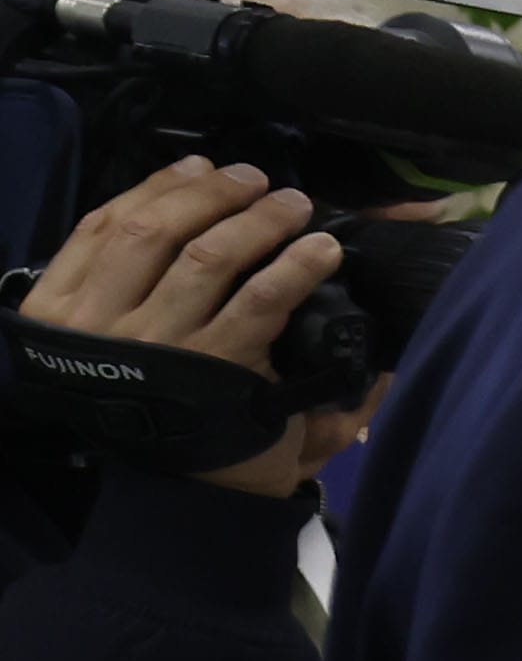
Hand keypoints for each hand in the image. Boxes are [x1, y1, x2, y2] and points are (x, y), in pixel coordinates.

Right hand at [15, 155, 376, 492]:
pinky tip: (321, 251)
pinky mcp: (220, 365)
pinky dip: (296, 265)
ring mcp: (161, 342)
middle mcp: (102, 322)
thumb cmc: (153, 406)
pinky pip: (261, 298)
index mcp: (62, 311)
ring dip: (260, 220)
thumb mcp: (110, 341)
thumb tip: (194, 200)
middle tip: (257, 181)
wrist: (182, 493)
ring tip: (295, 205)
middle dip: (213, 194)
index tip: (201, 167)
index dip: (158, 187)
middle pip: (157, 229)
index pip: (105, 225)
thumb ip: (128, 277)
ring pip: (210, 254)